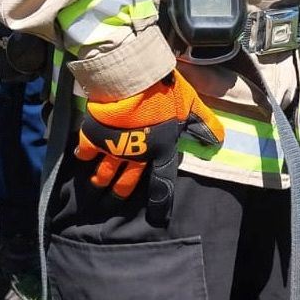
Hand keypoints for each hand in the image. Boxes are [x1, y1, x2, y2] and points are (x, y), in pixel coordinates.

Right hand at [76, 70, 222, 223]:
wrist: (131, 81)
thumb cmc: (164, 94)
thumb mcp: (191, 107)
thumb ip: (204, 126)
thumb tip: (218, 144)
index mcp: (159, 153)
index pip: (161, 185)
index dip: (159, 204)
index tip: (157, 218)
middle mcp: (135, 157)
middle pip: (126, 184)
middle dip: (120, 193)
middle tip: (115, 199)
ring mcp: (113, 149)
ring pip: (104, 173)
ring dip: (101, 179)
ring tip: (97, 183)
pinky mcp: (94, 137)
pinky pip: (86, 151)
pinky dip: (84, 154)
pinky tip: (82, 155)